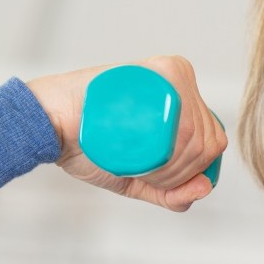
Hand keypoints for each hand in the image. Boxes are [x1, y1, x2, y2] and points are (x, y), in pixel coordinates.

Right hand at [26, 55, 226, 211]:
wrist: (50, 123)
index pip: (213, 142)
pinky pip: (186, 121)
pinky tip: (147, 155)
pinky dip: (174, 152)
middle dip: (182, 174)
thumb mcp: (137, 179)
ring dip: (175, 167)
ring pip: (199, 135)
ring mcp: (174, 76)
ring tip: (140, 166)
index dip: (192, 172)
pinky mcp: (162, 71)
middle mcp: (183, 85)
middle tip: (146, 176)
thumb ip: (170, 192)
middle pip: (209, 140)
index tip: (159, 180)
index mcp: (184, 103)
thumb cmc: (88, 146)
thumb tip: (205, 188)